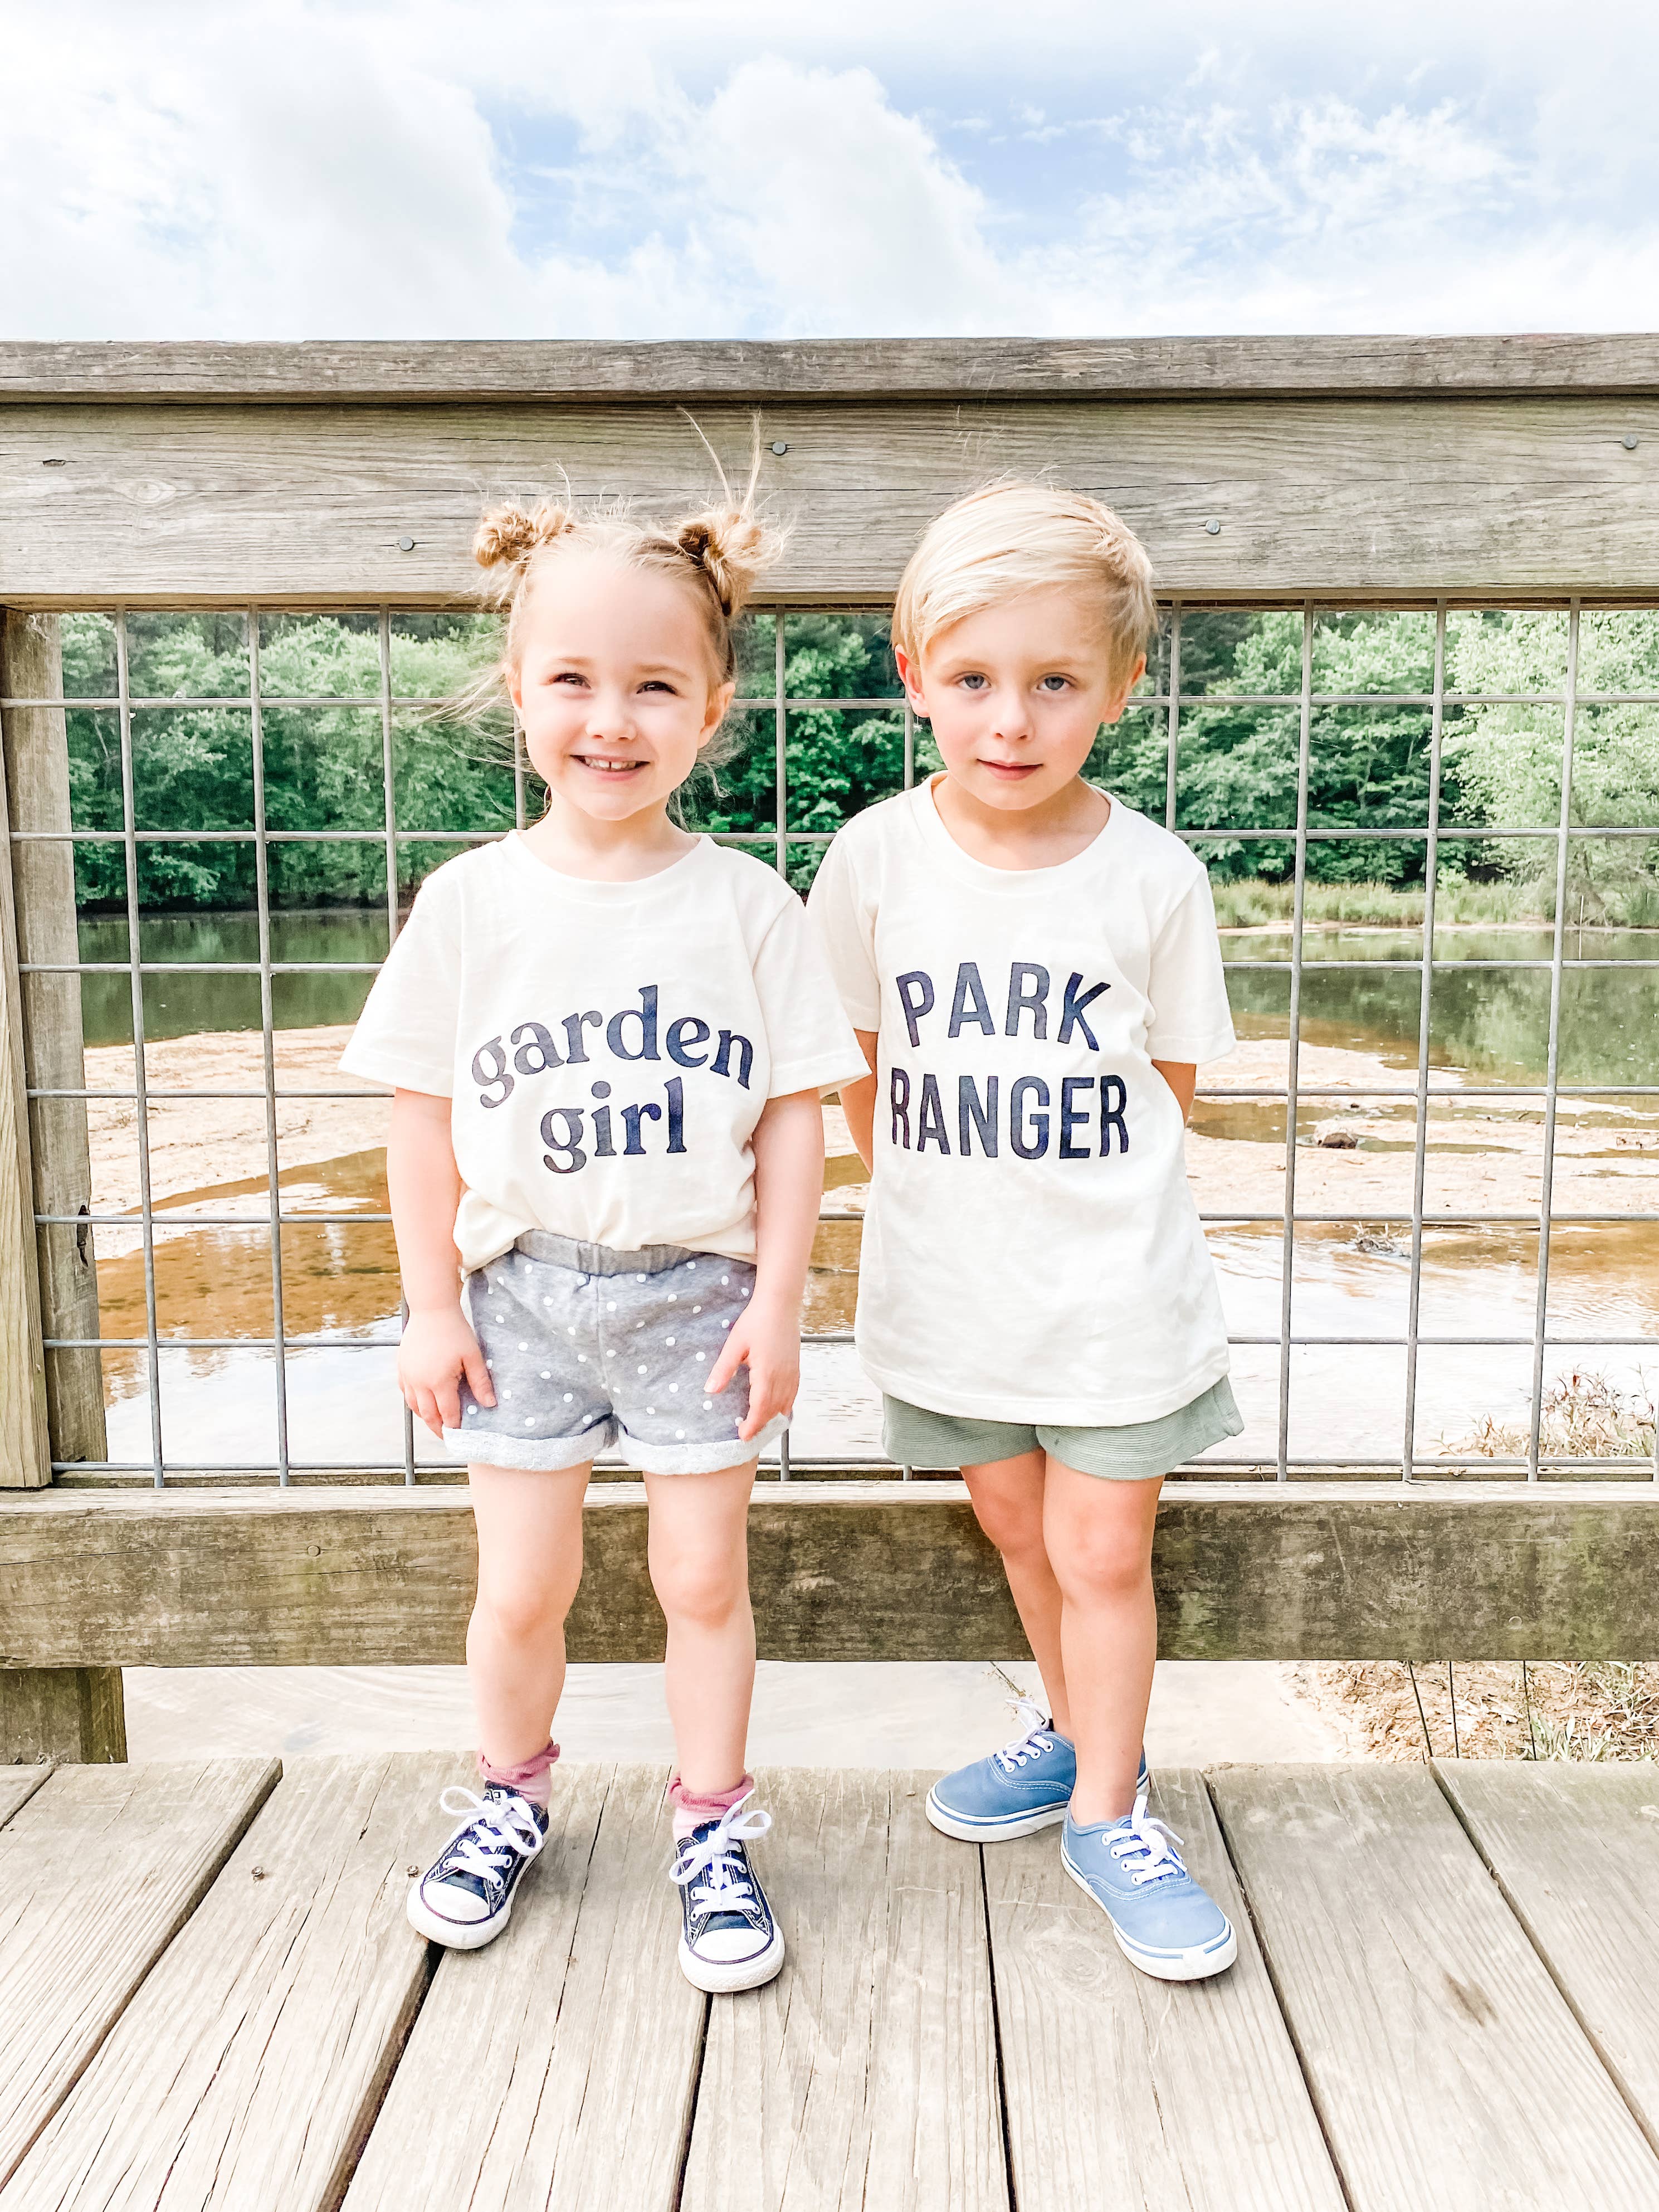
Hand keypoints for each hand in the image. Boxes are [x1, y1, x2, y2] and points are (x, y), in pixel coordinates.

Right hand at [398, 1303, 493, 1438]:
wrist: (432, 1310)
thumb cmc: (456, 1331)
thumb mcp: (473, 1356)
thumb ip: (481, 1382)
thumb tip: (490, 1405)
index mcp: (439, 1381)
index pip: (447, 1413)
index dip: (454, 1427)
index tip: (461, 1435)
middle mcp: (419, 1382)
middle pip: (428, 1415)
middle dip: (438, 1428)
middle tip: (447, 1435)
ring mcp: (407, 1375)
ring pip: (414, 1406)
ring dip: (425, 1416)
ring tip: (436, 1421)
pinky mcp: (401, 1367)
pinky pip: (405, 1392)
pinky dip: (414, 1401)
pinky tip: (423, 1402)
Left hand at [706, 1293, 798, 1441]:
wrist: (780, 1303)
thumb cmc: (756, 1320)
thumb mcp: (735, 1344)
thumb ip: (724, 1369)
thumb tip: (710, 1391)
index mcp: (766, 1373)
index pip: (760, 1408)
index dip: (752, 1425)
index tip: (743, 1436)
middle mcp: (783, 1376)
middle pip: (774, 1410)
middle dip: (762, 1425)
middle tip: (748, 1434)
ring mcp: (792, 1372)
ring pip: (785, 1404)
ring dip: (773, 1417)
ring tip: (761, 1425)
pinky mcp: (796, 1367)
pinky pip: (793, 1393)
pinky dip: (785, 1405)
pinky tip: (778, 1408)